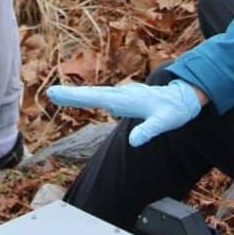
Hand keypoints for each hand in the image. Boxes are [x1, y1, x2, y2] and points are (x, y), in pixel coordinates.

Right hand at [46, 79, 201, 146]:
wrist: (183, 97)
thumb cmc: (173, 110)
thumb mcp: (164, 123)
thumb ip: (149, 131)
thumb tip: (135, 141)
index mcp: (125, 99)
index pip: (96, 98)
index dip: (75, 96)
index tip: (56, 93)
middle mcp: (121, 95)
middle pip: (91, 94)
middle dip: (70, 94)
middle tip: (50, 92)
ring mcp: (122, 95)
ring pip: (95, 94)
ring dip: (76, 95)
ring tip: (57, 95)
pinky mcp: (124, 98)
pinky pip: (102, 97)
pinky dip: (88, 97)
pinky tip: (82, 98)